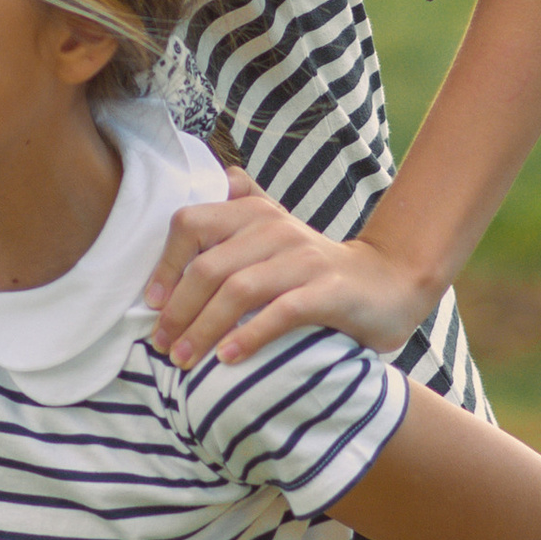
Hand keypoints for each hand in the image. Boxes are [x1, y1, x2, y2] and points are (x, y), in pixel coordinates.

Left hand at [145, 164, 437, 365]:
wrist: (389, 283)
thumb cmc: (316, 269)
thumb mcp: (275, 235)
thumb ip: (242, 209)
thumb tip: (217, 181)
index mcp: (254, 213)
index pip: (190, 224)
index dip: (164, 265)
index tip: (151, 305)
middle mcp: (275, 229)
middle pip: (207, 267)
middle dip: (177, 310)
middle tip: (161, 345)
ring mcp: (303, 259)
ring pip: (238, 290)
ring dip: (203, 328)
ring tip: (184, 359)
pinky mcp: (329, 291)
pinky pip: (280, 311)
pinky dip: (249, 335)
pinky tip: (228, 358)